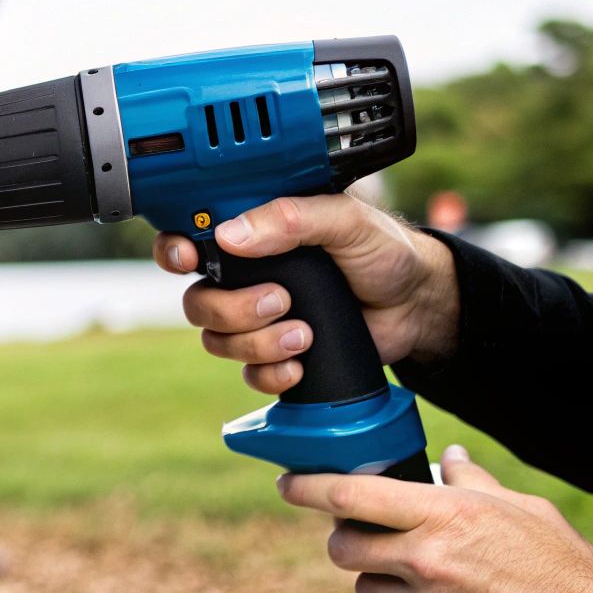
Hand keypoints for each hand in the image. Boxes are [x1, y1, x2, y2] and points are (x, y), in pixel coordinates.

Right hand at [152, 194, 459, 395]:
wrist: (417, 306)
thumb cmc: (383, 252)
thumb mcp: (345, 221)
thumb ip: (291, 218)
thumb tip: (228, 235)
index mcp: (253, 235)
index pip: (188, 239)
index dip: (174, 252)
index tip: (188, 260)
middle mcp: (246, 277)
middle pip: (198, 301)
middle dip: (232, 309)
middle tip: (280, 300)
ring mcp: (259, 319)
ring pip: (218, 340)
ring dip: (256, 342)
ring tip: (303, 333)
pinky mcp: (277, 354)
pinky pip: (248, 373)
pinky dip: (270, 372)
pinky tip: (301, 363)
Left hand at [281, 445, 592, 592]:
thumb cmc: (564, 566)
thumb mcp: (520, 509)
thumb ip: (472, 484)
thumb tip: (449, 460)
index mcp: (445, 516)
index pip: (351, 496)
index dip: (309, 487)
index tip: (288, 483)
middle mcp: (428, 560)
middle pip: (344, 548)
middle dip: (345, 540)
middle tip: (365, 536)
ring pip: (369, 588)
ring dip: (383, 579)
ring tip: (427, 575)